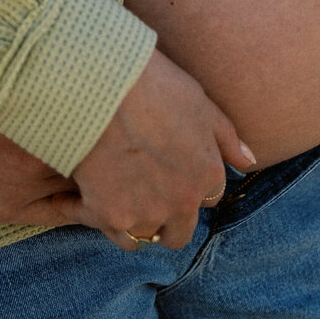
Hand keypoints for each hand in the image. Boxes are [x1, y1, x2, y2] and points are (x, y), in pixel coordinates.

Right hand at [64, 48, 255, 250]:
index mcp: (207, 175)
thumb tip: (248, 161)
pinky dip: (81, 212)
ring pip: (141, 235)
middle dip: (164, 216)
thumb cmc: (153, 83)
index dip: (187, 185)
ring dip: (129, 220)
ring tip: (110, 194)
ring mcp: (144, 212)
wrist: (101, 82)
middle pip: (176, 232)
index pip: (206, 199)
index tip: (167, 170)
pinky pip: (99, 227)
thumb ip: (226, 136)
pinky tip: (71, 197)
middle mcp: (181, 202)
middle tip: (140, 190)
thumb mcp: (199, 102)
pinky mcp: (107, 214)